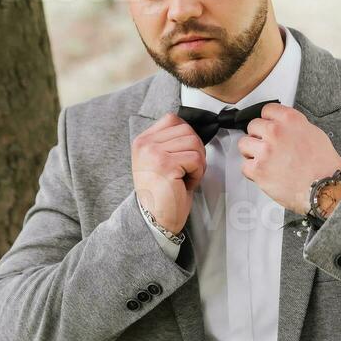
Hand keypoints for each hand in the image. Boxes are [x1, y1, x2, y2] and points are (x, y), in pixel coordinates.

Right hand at [131, 113, 205, 235]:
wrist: (154, 220)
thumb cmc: (162, 193)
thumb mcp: (159, 160)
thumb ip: (169, 142)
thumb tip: (191, 129)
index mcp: (143, 141)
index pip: (173, 120)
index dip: (187, 136)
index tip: (182, 156)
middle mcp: (145, 144)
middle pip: (187, 130)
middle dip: (195, 151)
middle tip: (186, 170)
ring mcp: (154, 153)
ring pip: (194, 143)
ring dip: (197, 163)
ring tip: (184, 177)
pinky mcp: (165, 165)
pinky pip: (196, 159)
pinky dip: (197, 174)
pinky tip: (185, 184)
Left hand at [238, 104, 340, 214]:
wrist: (324, 188)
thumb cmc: (323, 165)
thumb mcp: (314, 133)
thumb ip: (294, 127)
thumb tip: (284, 127)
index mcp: (290, 119)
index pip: (266, 110)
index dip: (267, 120)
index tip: (267, 126)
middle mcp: (275, 132)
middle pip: (253, 126)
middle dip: (258, 136)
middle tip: (266, 146)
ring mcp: (265, 150)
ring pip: (244, 144)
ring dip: (251, 151)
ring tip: (262, 159)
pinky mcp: (258, 169)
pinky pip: (244, 166)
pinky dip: (252, 171)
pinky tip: (263, 172)